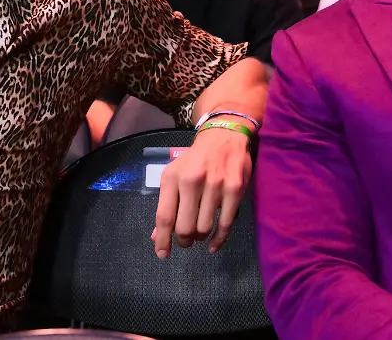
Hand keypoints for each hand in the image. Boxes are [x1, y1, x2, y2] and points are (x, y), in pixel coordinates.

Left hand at [152, 122, 253, 257]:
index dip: (163, 239)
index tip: (162, 254)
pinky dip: (218, 240)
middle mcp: (192, 180)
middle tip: (186, 241)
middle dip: (184, 241)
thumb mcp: (174, 176)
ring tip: (200, 233)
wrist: (223, 137)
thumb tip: (157, 237)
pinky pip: (226, 224)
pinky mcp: (235, 189)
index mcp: (173, 177)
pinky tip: (213, 245)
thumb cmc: (195, 160)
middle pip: (185, 227)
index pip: (165, 216)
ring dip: (201, 237)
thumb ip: (167, 205)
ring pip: (205, 228)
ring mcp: (215, 184)